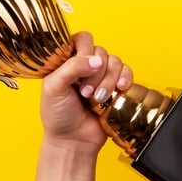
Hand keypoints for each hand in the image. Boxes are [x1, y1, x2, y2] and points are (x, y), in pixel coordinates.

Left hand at [33, 32, 132, 180]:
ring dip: (108, 81)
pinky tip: (118, 90)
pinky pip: (127, 72)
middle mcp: (85, 65)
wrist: (73, 141)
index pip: (81, 39)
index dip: (84, 51)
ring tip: (98, 99)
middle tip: (85, 92)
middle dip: (95, 74)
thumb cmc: (58, 116)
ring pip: (115, 62)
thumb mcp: (54, 88)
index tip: (81, 68)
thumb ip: (71, 68)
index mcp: (66, 60)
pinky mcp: (116, 86)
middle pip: (100, 51)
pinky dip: (125, 79)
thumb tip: (95, 59)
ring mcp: (102, 75)